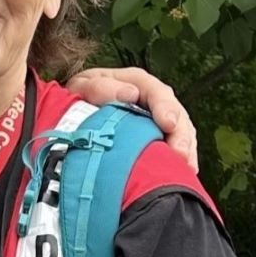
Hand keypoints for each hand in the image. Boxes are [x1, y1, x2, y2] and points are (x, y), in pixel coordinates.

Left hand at [66, 67, 197, 171]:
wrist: (69, 113)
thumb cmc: (76, 98)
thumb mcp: (82, 87)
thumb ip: (100, 87)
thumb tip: (130, 94)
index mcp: (134, 83)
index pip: (157, 93)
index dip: (165, 107)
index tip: (168, 124)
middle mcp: (151, 100)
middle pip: (175, 115)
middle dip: (181, 134)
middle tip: (181, 154)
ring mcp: (156, 120)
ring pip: (180, 132)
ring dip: (185, 150)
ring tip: (187, 167)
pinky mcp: (156, 139)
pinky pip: (174, 148)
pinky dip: (179, 161)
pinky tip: (183, 173)